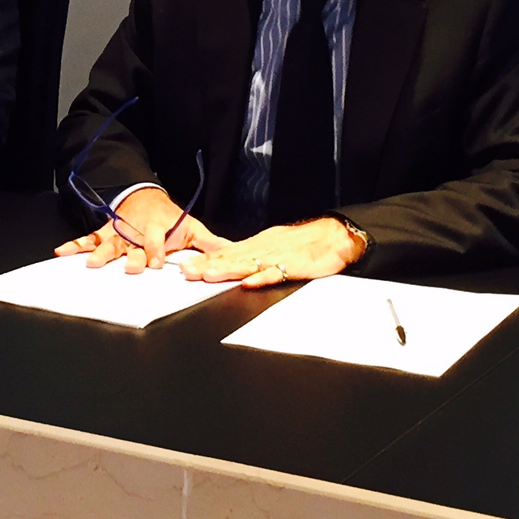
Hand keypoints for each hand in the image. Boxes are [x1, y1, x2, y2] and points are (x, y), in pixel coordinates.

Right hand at [55, 187, 228, 273]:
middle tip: (129, 267)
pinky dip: (75, 245)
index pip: (157, 241)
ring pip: (110, 244)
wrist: (145, 197)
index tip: (157, 262)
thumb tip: (233, 254)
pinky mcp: (105, 233)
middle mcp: (136, 233)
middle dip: (131, 256)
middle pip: (133, 246)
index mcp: (158, 230)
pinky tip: (62, 251)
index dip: (157, 250)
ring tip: (92, 263)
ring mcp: (119, 233)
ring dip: (101, 253)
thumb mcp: (192, 227)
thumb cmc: (170, 218)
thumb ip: (210, 244)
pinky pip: (88, 239)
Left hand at [177, 216, 365, 287]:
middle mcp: (263, 250)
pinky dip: (262, 277)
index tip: (185, 265)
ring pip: (248, 264)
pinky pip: (276, 273)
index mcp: (257, 245)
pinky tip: (248, 282)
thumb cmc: (303, 242)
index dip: (205, 259)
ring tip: (207, 275)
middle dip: (207, 265)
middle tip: (186, 270)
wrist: (333, 235)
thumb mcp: (273, 245)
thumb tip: (230, 262)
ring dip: (227, 270)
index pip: (226, 252)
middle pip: (231, 258)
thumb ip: (252, 255)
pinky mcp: (294, 266)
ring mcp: (277, 258)